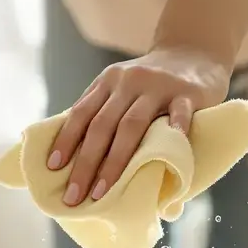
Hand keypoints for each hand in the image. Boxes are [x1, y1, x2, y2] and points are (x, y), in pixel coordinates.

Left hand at [47, 48, 229, 205]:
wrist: (194, 52)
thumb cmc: (151, 84)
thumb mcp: (121, 87)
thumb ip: (101, 111)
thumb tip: (71, 155)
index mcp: (108, 81)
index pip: (81, 113)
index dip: (65, 140)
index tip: (53, 168)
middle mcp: (129, 81)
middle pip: (102, 125)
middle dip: (85, 163)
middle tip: (74, 195)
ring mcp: (159, 86)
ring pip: (132, 124)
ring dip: (114, 161)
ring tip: (102, 191)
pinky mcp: (188, 93)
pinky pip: (180, 112)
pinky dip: (174, 129)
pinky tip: (167, 153)